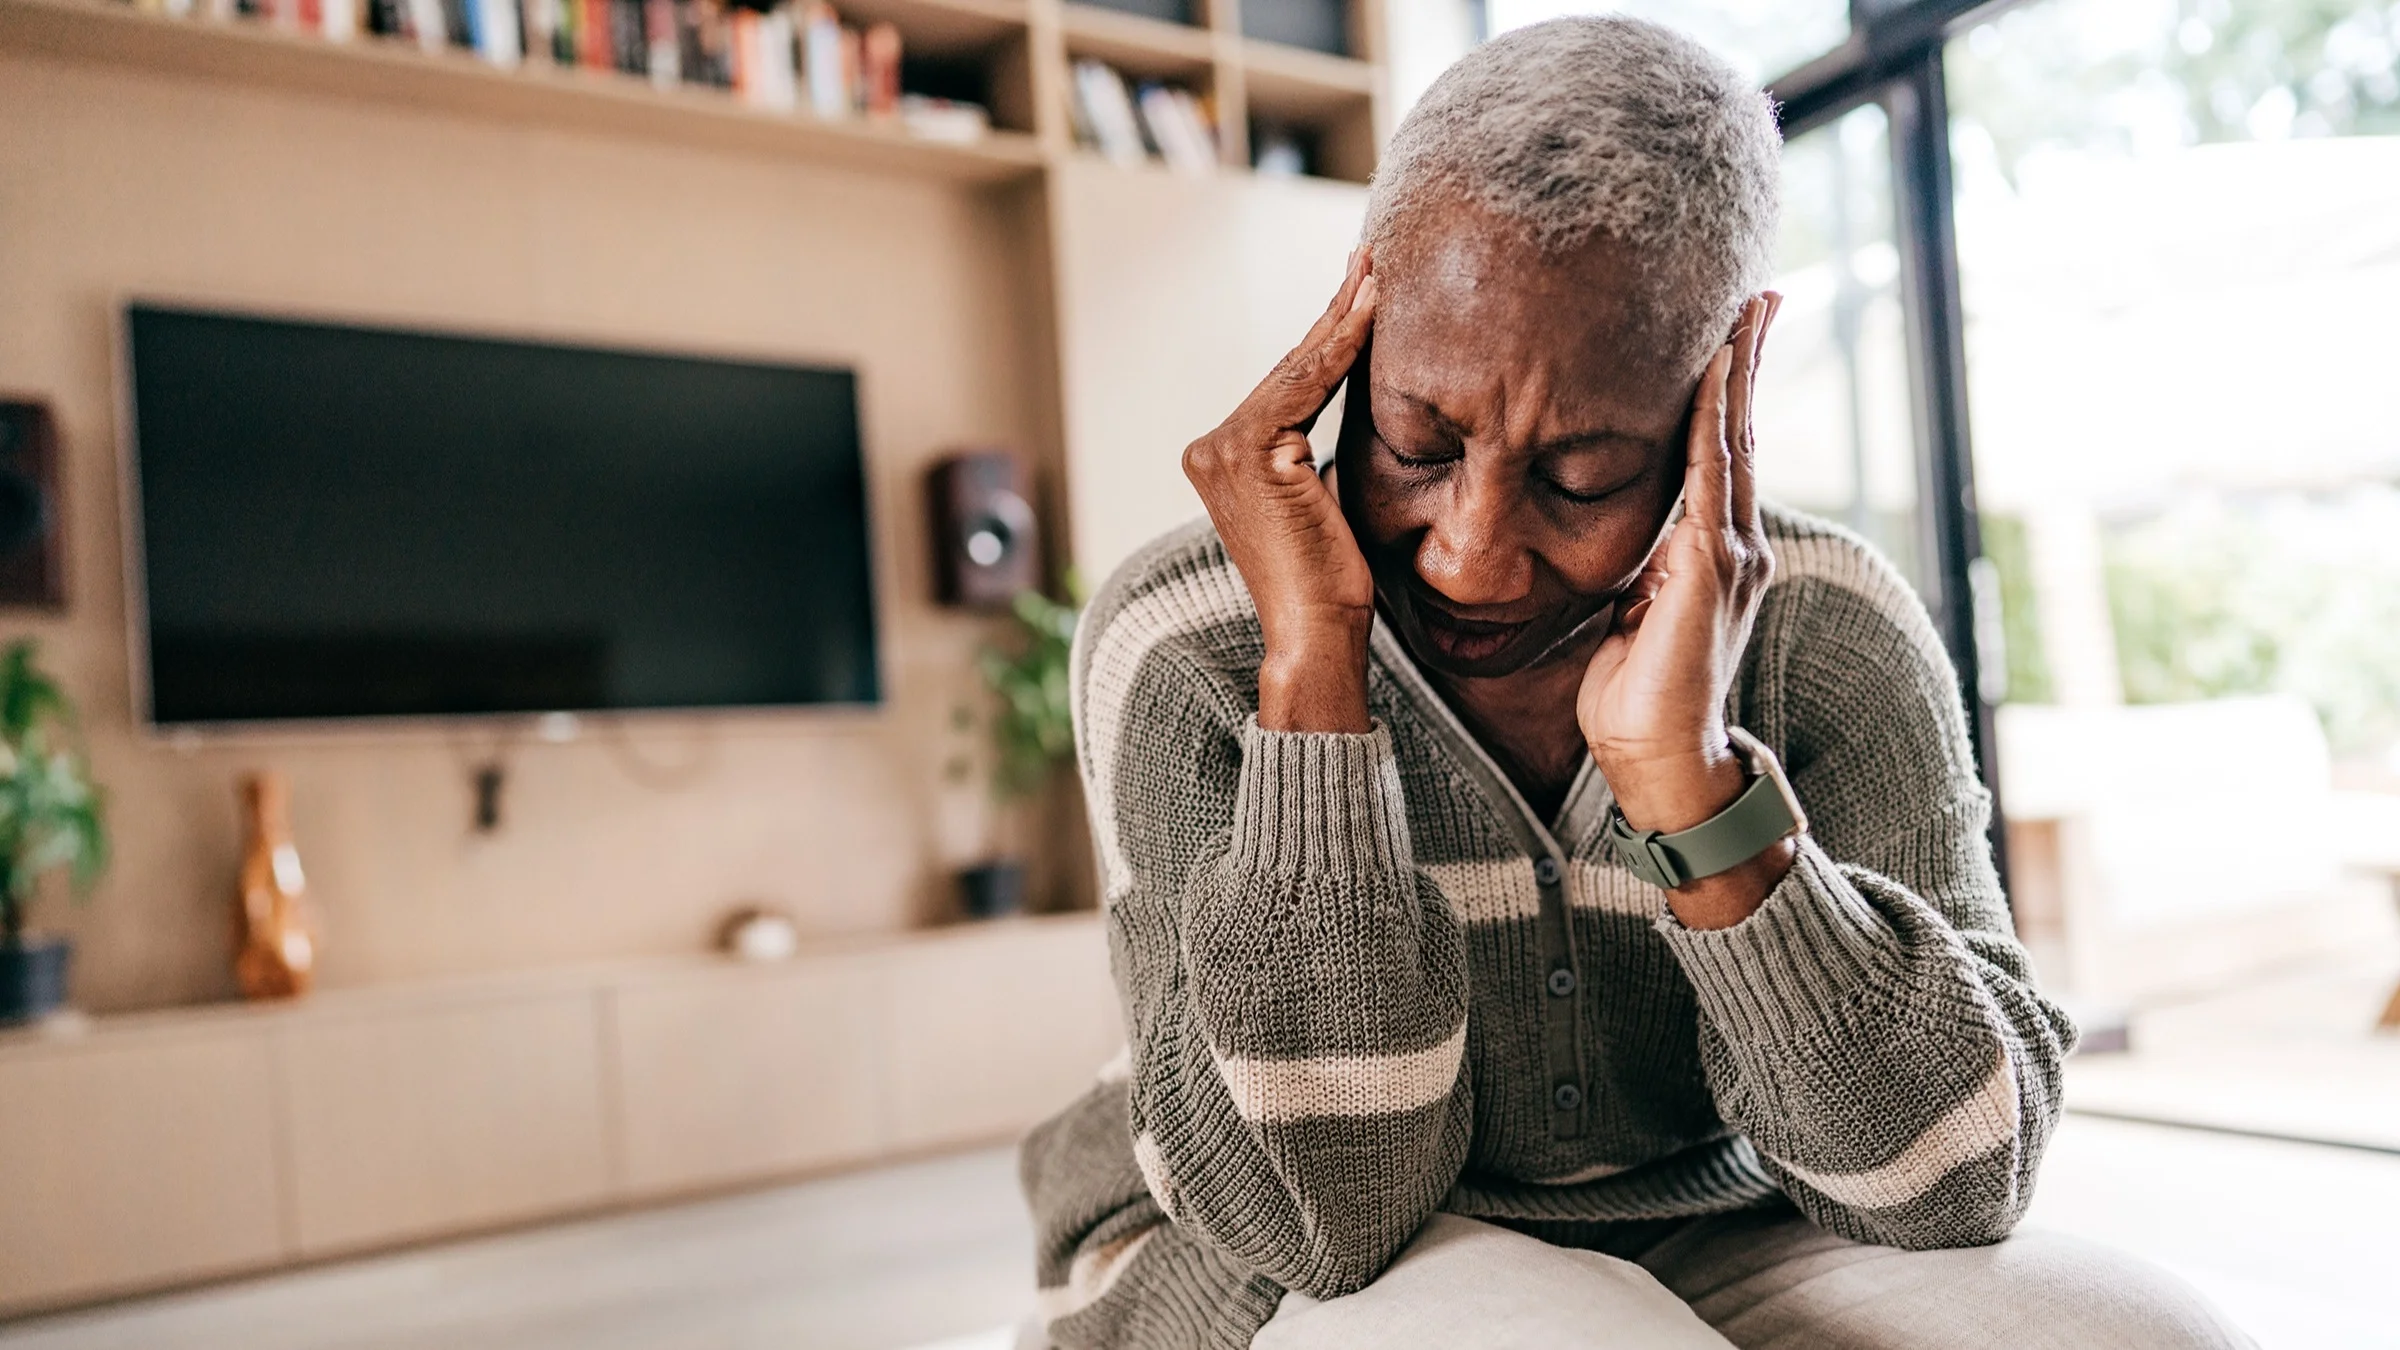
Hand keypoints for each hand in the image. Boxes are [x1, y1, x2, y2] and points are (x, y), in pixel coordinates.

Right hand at [1183, 248, 1378, 732]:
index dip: (1327, 336)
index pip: (1287, 385)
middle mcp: (1209, 449)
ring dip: (1343, 315)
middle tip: (1372, 259)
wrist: (1318, 633)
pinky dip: (1342, 344)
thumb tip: (1356, 404)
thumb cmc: (1331, 583)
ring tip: (1378, 269)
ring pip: (1298, 369)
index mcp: (1221, 459)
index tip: (1363, 289)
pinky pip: (1306, 384)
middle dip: (1335, 312)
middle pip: (1290, 368)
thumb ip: (1316, 452)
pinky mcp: (1249, 452)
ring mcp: (1221, 449)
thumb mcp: (1322, 500)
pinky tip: (1372, 307)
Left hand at [1576, 295, 1791, 924]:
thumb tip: (1606, 537)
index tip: (1728, 329)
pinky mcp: (1710, 568)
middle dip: (1749, 358)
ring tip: (1746, 308)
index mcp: (1709, 550)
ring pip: (1734, 441)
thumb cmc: (1634, 698)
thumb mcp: (1627, 613)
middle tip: (1758, 291)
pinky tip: (1716, 372)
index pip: (1719, 450)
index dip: (1725, 387)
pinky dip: (1715, 419)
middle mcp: (1733, 542)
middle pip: (1740, 429)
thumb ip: (1635, 570)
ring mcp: (1730, 553)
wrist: (1657, 761)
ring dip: (1738, 371)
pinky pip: (1713, 476)